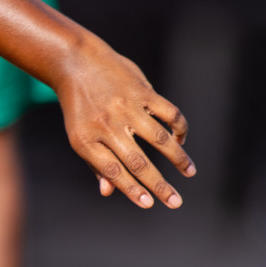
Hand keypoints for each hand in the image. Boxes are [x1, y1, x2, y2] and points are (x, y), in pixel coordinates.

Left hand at [54, 37, 194, 208]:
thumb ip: (95, 163)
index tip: (149, 204)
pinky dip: (179, 129)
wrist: (76, 62)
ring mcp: (125, 107)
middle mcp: (105, 125)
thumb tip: (108, 192)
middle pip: (138, 162)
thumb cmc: (78, 106)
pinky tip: (180, 141)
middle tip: (176, 203)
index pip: (112, 171)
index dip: (131, 190)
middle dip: (159, 186)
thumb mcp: (78, 134)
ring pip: (160, 140)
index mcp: (84, 140)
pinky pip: (169, 114)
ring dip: (178, 159)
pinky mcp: (142, 92)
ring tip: (189, 172)